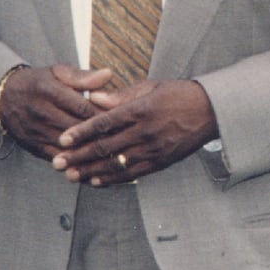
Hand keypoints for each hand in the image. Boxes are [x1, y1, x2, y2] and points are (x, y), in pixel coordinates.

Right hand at [0, 64, 111, 159]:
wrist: (5, 98)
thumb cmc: (38, 83)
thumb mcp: (57, 72)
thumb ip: (83, 76)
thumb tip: (109, 74)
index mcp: (49, 91)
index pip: (81, 107)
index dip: (102, 115)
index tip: (121, 120)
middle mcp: (41, 112)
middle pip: (76, 129)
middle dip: (99, 136)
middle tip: (123, 141)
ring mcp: (36, 132)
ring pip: (67, 147)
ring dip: (89, 153)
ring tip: (111, 156)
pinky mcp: (33, 146)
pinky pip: (57, 158)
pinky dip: (74, 163)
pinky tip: (91, 166)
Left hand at [51, 80, 218, 185]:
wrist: (211, 111)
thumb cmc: (178, 94)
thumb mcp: (150, 87)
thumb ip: (120, 95)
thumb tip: (93, 97)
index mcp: (140, 110)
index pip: (103, 123)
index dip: (81, 132)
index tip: (62, 139)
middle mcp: (145, 132)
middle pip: (105, 147)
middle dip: (78, 156)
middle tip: (58, 162)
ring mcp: (153, 149)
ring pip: (116, 164)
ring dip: (90, 171)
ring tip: (70, 175)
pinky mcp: (161, 162)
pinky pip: (132, 174)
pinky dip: (112, 179)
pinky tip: (96, 182)